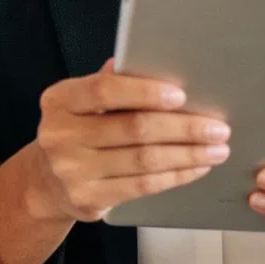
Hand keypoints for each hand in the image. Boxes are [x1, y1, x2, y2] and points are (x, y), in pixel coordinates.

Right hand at [29, 62, 229, 226]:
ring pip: (144, 160)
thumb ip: (113, 85)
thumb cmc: (77, 132)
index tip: (180, 95)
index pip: (104, 90)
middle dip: (183, 127)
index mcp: (60, 101)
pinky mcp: (89, 198)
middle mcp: (60, 136)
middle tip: (216, 127)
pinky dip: (175, 176)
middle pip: (133, 128)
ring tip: (215, 148)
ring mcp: (73, 171)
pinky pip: (142, 186)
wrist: (47, 182)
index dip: (145, 92)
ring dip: (187, 154)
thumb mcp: (83, 103)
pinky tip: (195, 167)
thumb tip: (157, 65)